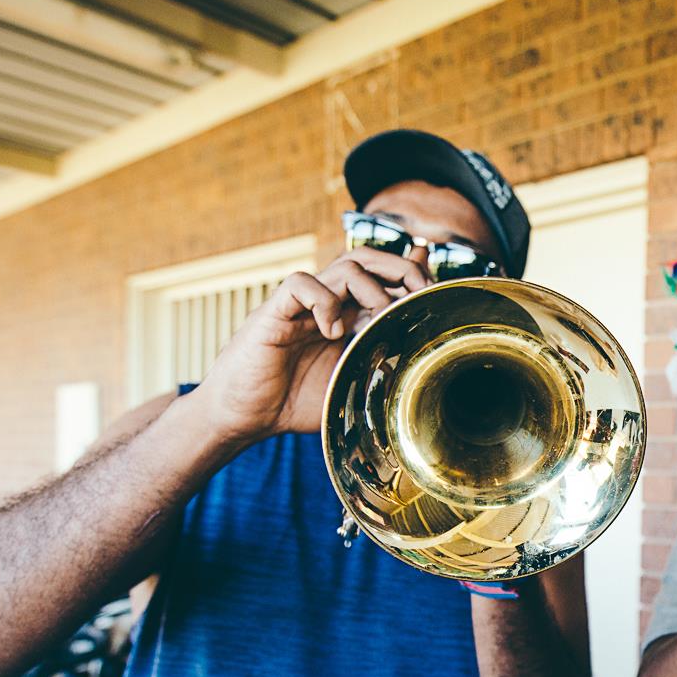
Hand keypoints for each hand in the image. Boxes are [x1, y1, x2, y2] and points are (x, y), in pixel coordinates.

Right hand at [192, 248, 429, 443]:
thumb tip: (415, 359)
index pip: (384, 277)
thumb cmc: (293, 405)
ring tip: (375, 321)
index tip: (433, 295)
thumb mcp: (350, 386)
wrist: (243, 418)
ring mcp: (301, 305)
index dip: (412, 277)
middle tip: (419, 296)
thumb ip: (379, 369)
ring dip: (371, 288)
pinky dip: (323, 301)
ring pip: (344, 265)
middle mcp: (326, 303)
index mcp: (345, 316)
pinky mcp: (274, 312)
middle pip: (369, 259)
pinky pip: (301, 284)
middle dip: (402, 269)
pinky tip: (332, 332)